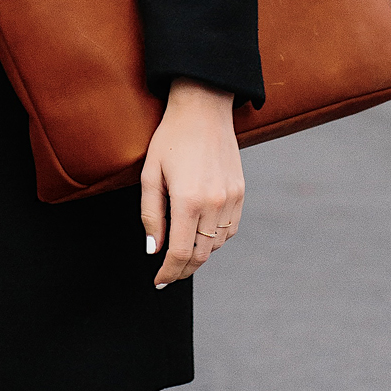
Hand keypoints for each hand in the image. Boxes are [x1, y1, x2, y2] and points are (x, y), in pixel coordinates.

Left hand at [141, 79, 243, 287]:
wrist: (203, 109)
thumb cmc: (170, 139)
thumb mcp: (150, 175)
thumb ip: (151, 216)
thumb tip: (154, 250)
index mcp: (188, 200)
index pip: (181, 253)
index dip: (169, 272)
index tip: (158, 281)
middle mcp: (214, 203)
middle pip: (201, 255)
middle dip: (183, 270)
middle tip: (168, 274)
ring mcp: (231, 198)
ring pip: (217, 245)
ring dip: (199, 255)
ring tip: (182, 253)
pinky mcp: (240, 192)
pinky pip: (230, 229)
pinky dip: (216, 240)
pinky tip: (201, 236)